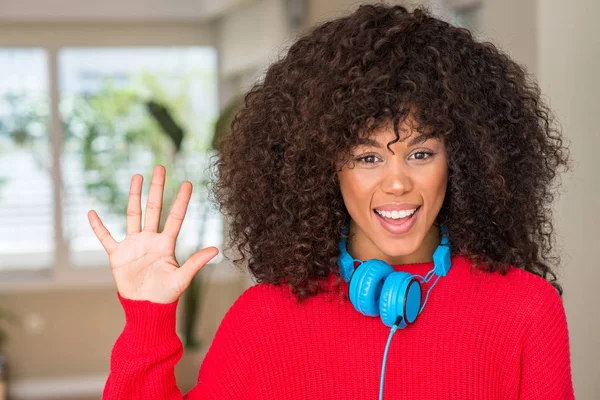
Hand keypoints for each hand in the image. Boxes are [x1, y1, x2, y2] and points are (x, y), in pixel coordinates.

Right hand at [87, 165, 218, 303]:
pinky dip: (98, 227)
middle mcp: (150, 239)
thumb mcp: (182, 278)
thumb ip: (196, 262)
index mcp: (166, 244)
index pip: (175, 217)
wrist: (146, 308)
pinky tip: (92, 213)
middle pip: (153, 208)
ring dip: (134, 196)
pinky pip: (106, 238)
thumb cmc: (166, 295)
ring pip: (132, 215)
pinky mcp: (117, 255)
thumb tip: (217, 249)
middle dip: (156, 188)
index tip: (187, 183)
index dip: (181, 200)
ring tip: (137, 176)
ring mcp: (133, 245)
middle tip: (159, 168)